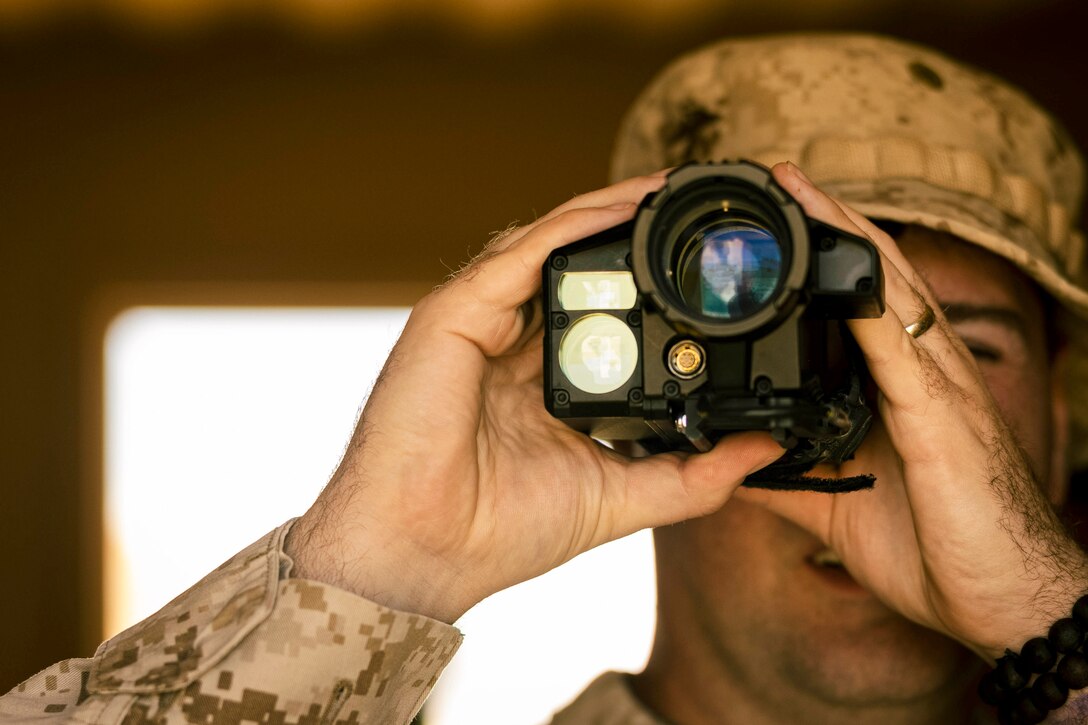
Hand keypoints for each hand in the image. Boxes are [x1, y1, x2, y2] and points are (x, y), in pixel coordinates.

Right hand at [286, 173, 781, 622]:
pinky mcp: (456, 311)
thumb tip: (764, 451)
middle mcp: (513, 342)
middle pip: (581, 268)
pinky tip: (624, 209)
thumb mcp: (620, 496)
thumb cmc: (500, 530)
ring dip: (613, 213)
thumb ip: (693, 476)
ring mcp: (483, 321)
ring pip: (553, 245)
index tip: (714, 272)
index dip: (655, 286)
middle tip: (702, 210)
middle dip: (639, 235)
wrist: (426, 549)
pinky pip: (522, 251)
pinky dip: (574, 226)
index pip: (605, 313)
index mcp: (543, 381)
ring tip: (673, 190)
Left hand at [735, 162, 1087, 660]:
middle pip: (874, 274)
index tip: (772, 216)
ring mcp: (938, 386)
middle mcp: (922, 369)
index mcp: (898, 384)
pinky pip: (903, 348)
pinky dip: (869, 306)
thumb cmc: (932, 542)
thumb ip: (785, 471)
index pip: (858, 298)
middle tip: (776, 176)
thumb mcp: (835, 500)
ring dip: (844, 237)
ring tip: (798, 190)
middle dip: (828, 220)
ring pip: (890, 291)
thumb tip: (729, 457)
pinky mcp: (944, 416)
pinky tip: (837, 273)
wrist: (1000, 598)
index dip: (821, 253)